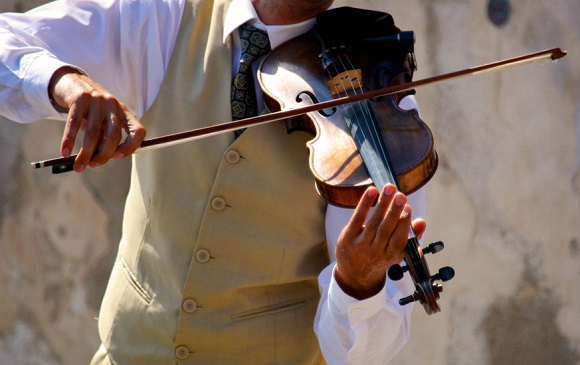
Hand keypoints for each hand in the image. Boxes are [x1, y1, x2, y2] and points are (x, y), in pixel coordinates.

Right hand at [49, 66, 145, 171]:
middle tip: (93, 166)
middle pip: (114, 136)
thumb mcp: (103, 123)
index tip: (116, 157)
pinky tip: (65, 152)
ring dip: (85, 154)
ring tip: (78, 167)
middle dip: (103, 155)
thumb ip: (104, 140)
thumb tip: (98, 161)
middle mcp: (114, 105)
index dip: (131, 146)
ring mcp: (97, 100)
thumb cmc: (92, 111)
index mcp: (125, 113)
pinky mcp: (79, 98)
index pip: (138, 132)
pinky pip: (74, 123)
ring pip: (93, 133)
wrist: (72, 83)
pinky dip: (69, 140)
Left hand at [334, 184, 426, 299]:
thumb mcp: (398, 252)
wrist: (355, 274)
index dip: (403, 225)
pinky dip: (365, 204)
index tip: (408, 209)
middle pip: (385, 230)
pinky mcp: (347, 237)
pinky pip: (357, 219)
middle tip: (401, 195)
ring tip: (389, 188)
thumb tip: (422, 222)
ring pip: (373, 222)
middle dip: (394, 212)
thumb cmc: (380, 257)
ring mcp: (360, 245)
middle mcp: (375, 251)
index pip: (398, 240)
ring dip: (382, 204)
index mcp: (391, 255)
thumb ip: (412, 236)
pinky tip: (372, 191)